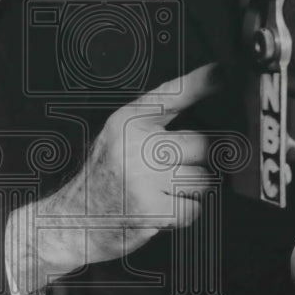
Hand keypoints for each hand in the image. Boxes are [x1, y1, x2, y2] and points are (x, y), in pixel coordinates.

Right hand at [6, 64, 221, 294]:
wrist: (72, 222)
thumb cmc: (102, 178)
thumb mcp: (118, 138)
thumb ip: (155, 119)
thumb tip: (207, 98)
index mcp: (127, 122)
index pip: (171, 95)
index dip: (201, 83)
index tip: (222, 72)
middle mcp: (135, 145)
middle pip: (203, 144)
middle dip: (199, 161)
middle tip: (175, 171)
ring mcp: (144, 178)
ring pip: (203, 179)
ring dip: (191, 190)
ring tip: (162, 192)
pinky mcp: (152, 209)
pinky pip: (193, 209)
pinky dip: (183, 214)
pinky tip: (160, 210)